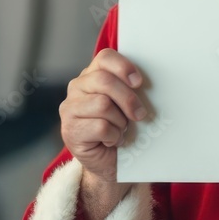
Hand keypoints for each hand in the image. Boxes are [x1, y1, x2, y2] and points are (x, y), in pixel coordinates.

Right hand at [59, 48, 147, 182]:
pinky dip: (113, 136)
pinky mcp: (70, 130)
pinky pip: (100, 127)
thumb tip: (148, 83)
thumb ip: (131, 88)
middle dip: (128, 99)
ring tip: (120, 129)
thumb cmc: (121, 127)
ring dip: (119, 121)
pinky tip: (112, 140)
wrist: (110, 161)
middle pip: (105, 81)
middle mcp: (77, 88)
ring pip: (103, 104)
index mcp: (92, 75)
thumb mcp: (127, 103)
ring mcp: (70, 109)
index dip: (124, 67)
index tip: (139, 82)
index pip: (105, 57)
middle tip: (139, 114)